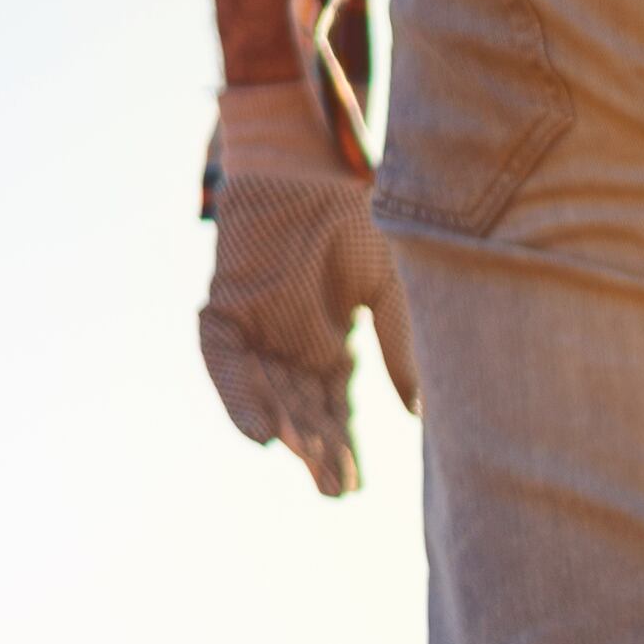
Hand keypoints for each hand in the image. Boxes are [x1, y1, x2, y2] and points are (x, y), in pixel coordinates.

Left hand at [200, 82, 414, 492]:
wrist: (316, 154)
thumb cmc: (360, 212)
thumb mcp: (395, 287)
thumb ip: (402, 346)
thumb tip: (419, 415)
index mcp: (330, 345)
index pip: (332, 411)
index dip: (340, 449)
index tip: (351, 487)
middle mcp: (290, 343)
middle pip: (300, 410)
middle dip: (316, 450)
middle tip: (333, 489)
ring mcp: (256, 324)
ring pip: (266, 392)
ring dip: (285, 427)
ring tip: (305, 460)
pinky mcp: (226, 303)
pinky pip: (225, 360)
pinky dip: (239, 396)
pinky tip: (260, 433)